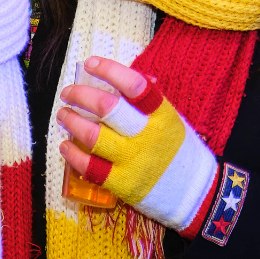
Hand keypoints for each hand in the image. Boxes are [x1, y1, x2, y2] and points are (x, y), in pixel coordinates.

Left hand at [56, 57, 218, 232]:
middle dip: (81, 95)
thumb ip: (149, 100)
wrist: (195, 194)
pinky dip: (72, 153)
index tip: (91, 64)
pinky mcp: (122, 183)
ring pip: (92, 135)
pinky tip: (66, 145)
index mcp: (162, 114)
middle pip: (107, 107)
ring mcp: (133, 160)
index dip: (109, 70)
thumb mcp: (172, 120)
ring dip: (72, 121)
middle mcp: (147, 135)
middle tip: (69, 92)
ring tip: (64, 114)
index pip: (134, 85)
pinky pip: (89, 166)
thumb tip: (125, 75)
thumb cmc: (179, 151)